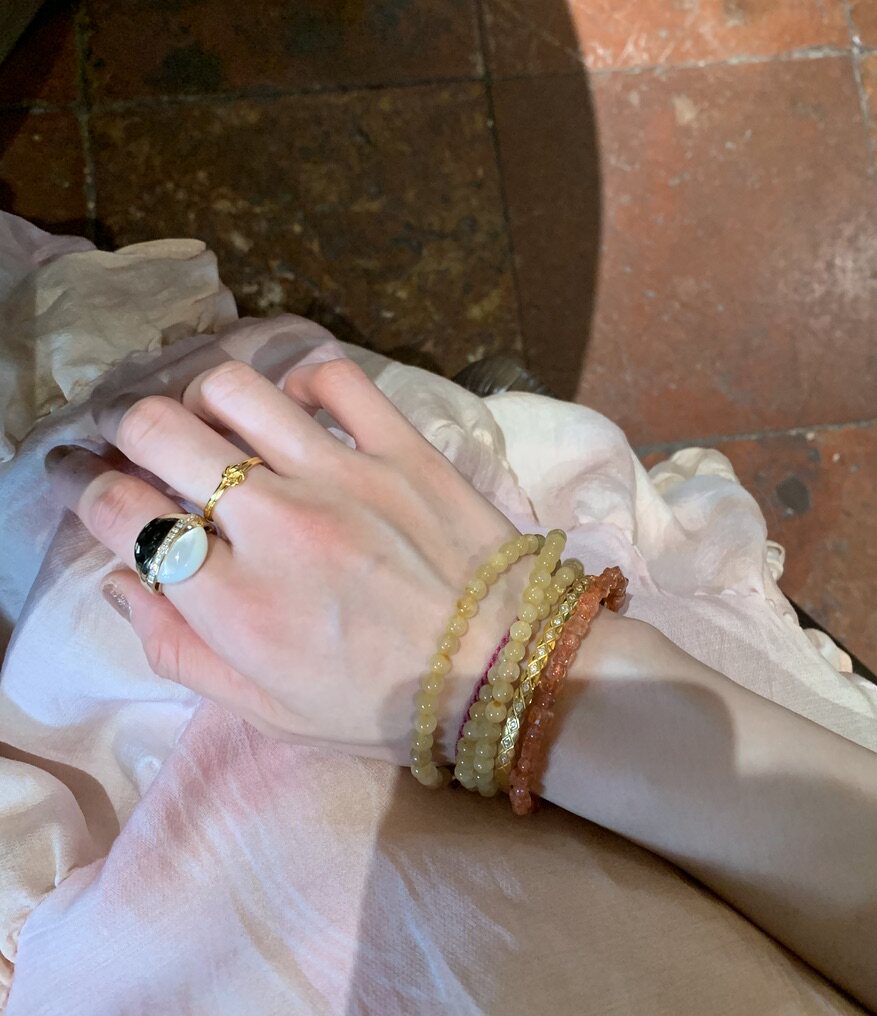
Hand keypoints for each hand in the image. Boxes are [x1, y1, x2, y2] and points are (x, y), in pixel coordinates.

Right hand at [47, 348, 530, 763]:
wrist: (505, 672)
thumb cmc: (382, 705)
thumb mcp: (267, 710)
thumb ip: (179, 650)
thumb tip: (122, 581)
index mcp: (235, 603)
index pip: (123, 514)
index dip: (91, 494)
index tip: (102, 493)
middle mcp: (276, 525)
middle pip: (160, 431)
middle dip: (130, 432)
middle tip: (144, 446)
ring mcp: (343, 476)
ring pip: (235, 388)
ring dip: (207, 400)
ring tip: (220, 427)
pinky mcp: (403, 448)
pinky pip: (334, 377)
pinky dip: (303, 383)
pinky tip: (302, 413)